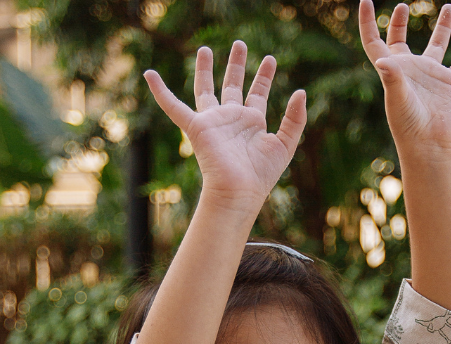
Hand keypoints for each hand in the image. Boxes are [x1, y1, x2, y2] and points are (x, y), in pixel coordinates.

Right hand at [144, 44, 306, 215]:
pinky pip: (174, 107)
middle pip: (232, 86)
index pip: (257, 94)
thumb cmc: (261, 176)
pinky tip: (149, 75)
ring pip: (206, 89)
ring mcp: (213, 122)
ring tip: (205, 49)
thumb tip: (301, 91)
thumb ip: (295, 119)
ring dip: (205, 69)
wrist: (238, 192)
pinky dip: (160, 92)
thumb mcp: (285, 144)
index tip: (271, 60)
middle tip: (240, 44)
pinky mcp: (196, 128)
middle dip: (237, 65)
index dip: (264, 77)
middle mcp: (231, 120)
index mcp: (251, 123)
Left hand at [359, 0, 450, 155]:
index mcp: (391, 70)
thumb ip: (391, 77)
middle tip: (402, 7)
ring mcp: (430, 75)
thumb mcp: (397, 99)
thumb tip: (382, 60)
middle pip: (400, 40)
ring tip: (449, 7)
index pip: (374, 42)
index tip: (365, 1)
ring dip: (443, 27)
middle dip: (399, 23)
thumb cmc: (408, 125)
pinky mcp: (449, 83)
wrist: (428, 144)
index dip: (367, 22)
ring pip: (438, 44)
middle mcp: (410, 70)